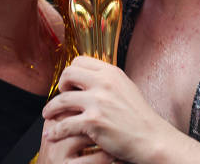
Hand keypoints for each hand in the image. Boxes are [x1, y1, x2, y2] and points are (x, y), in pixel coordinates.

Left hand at [42, 56, 175, 163]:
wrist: (151, 138)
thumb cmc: (139, 117)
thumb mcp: (126, 88)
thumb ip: (108, 81)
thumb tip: (89, 78)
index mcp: (112, 72)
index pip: (80, 61)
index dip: (71, 73)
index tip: (70, 84)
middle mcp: (104, 83)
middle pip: (68, 74)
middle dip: (60, 86)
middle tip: (60, 98)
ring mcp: (98, 101)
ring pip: (61, 100)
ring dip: (51, 109)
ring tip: (48, 116)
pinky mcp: (93, 122)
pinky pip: (64, 125)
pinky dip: (55, 132)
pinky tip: (52, 136)